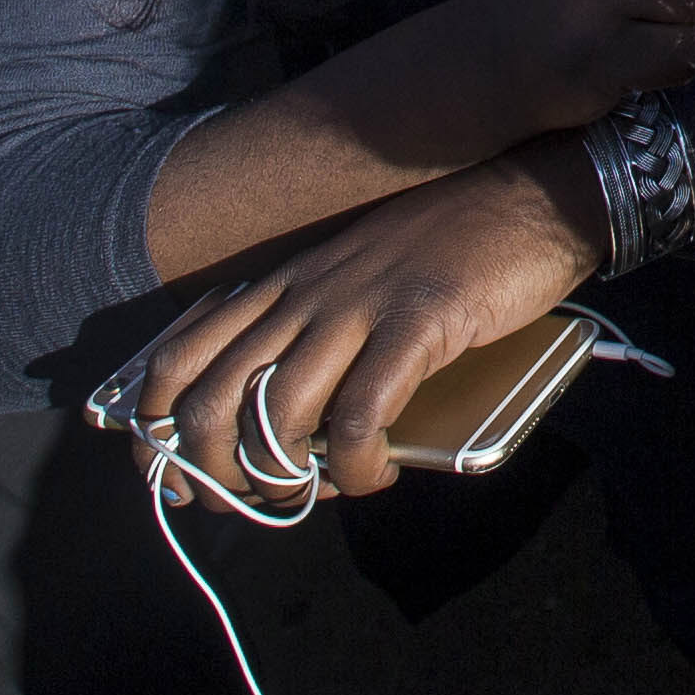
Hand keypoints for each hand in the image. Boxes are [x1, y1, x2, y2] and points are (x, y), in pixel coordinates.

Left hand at [121, 155, 599, 508]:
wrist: (539, 192)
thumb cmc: (459, 241)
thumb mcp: (364, 273)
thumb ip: (325, 326)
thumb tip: (300, 417)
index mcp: (287, 281)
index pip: (180, 355)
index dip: (156, 428)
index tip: (174, 478)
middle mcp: (307, 292)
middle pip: (213, 398)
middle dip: (216, 472)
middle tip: (254, 502)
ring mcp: (359, 304)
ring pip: (277, 411)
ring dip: (287, 476)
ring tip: (319, 495)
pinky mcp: (417, 322)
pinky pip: (361, 414)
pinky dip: (358, 464)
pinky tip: (376, 475)